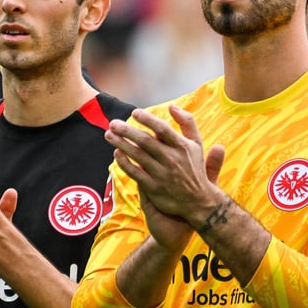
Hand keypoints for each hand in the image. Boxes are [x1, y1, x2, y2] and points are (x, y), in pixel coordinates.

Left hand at [106, 105, 225, 230]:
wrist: (199, 201)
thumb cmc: (194, 168)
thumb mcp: (197, 144)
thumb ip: (187, 122)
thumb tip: (171, 106)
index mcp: (182, 147)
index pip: (162, 128)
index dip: (147, 119)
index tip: (134, 113)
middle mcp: (172, 159)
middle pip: (145, 141)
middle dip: (127, 130)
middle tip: (113, 123)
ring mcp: (162, 174)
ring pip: (137, 155)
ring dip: (121, 143)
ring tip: (109, 134)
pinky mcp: (154, 188)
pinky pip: (135, 172)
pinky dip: (124, 163)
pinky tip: (116, 154)